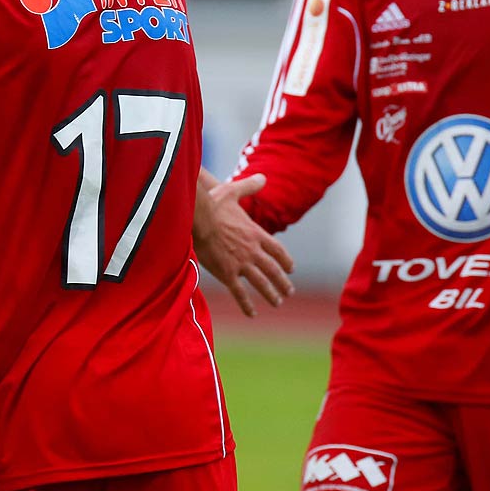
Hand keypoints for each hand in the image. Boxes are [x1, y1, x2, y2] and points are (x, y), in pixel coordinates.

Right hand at [194, 173, 293, 316]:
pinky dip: (247, 304)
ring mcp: (241, 264)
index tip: (291, 269)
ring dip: (271, 294)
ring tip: (277, 302)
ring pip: (261, 283)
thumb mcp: (233, 192)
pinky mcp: (227, 274)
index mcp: (256, 234)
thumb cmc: (213, 204)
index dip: (285, 261)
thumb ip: (250, 186)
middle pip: (274, 270)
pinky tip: (253, 314)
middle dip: (283, 282)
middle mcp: (253, 251)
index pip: (277, 250)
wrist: (198, 219)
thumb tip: (263, 177)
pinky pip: (240, 293)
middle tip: (288, 291)